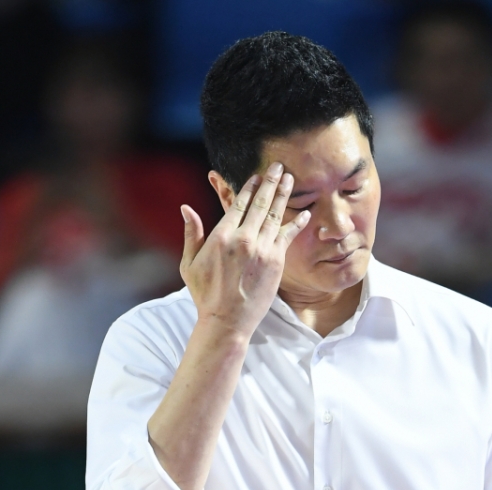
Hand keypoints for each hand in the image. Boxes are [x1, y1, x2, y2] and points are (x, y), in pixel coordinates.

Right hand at [179, 162, 310, 336]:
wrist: (227, 321)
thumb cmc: (205, 294)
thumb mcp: (190, 264)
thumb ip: (191, 234)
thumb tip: (186, 208)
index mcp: (221, 236)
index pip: (239, 204)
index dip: (250, 187)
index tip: (257, 175)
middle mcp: (244, 239)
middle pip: (260, 203)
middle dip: (271, 183)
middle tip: (279, 167)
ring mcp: (262, 250)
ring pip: (275, 215)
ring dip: (284, 195)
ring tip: (291, 179)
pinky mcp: (276, 262)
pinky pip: (288, 236)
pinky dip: (296, 223)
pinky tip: (304, 213)